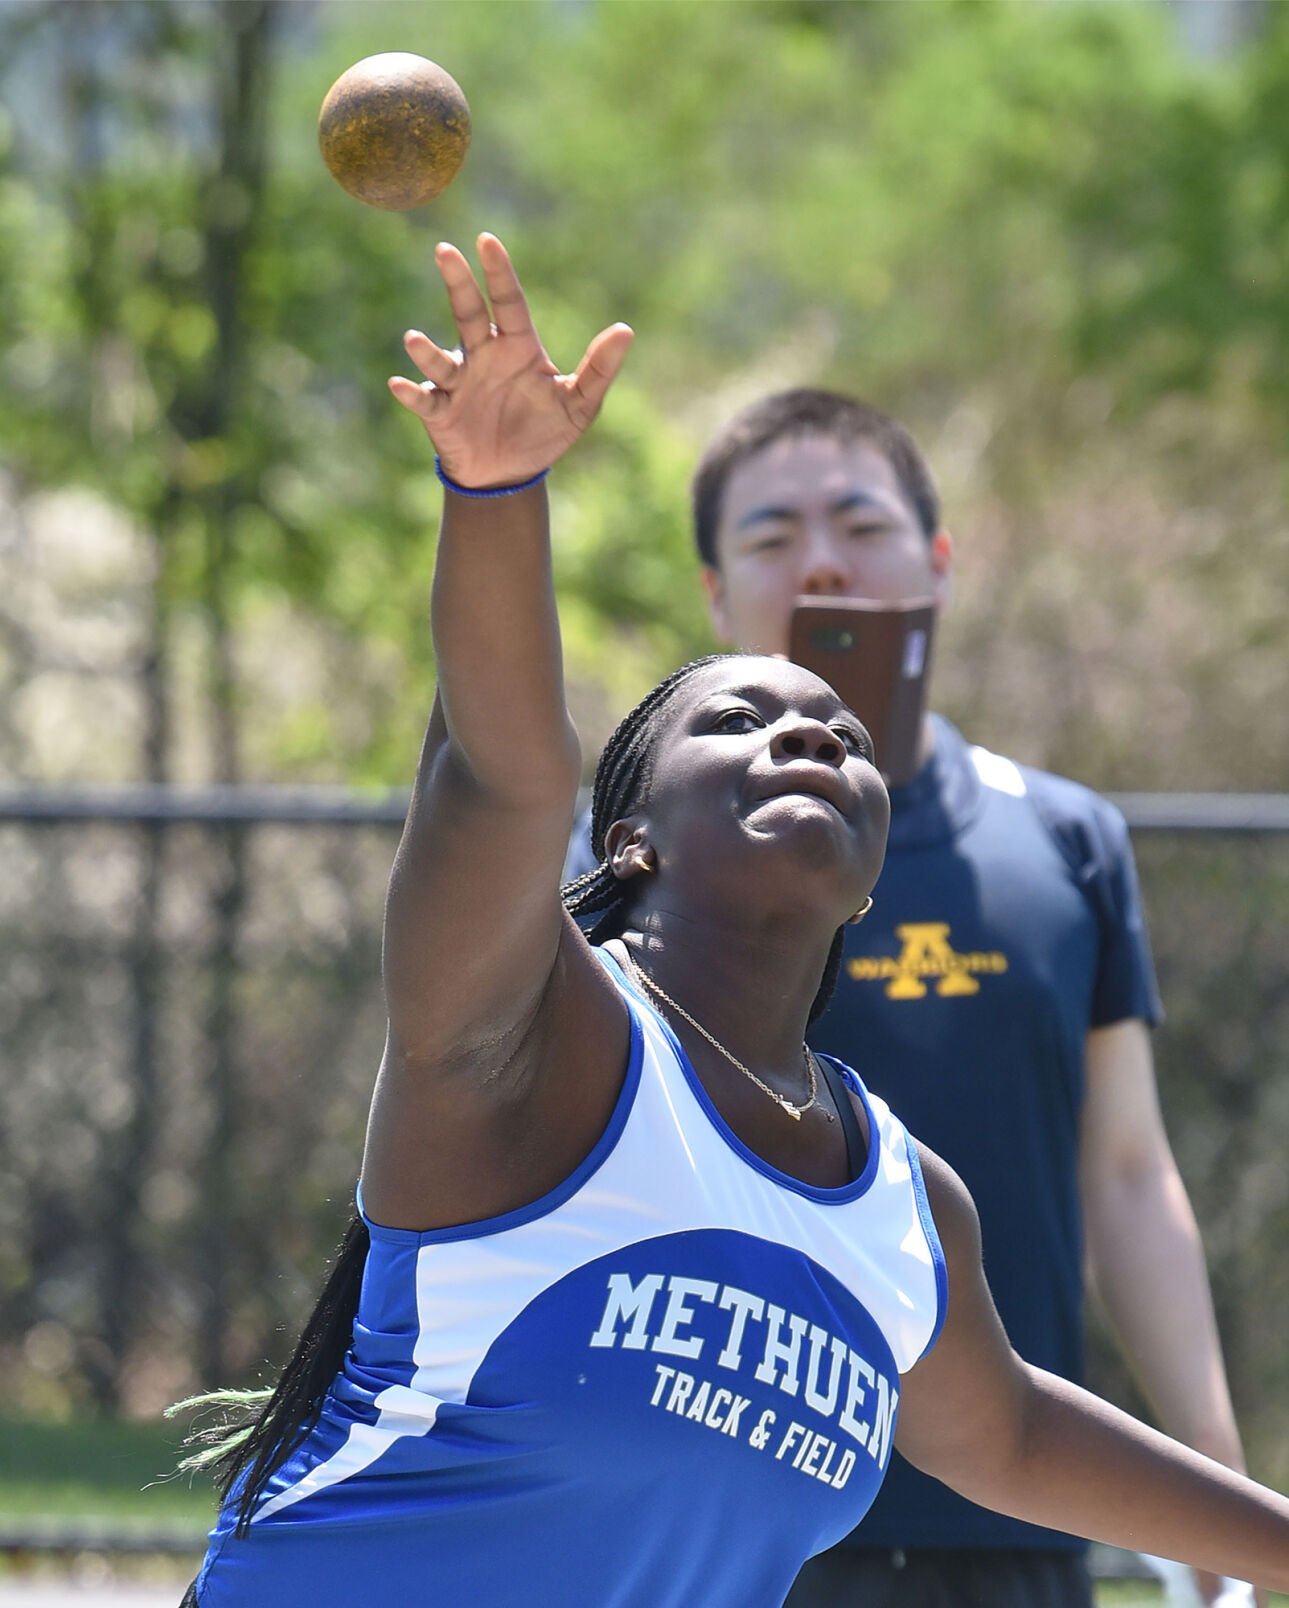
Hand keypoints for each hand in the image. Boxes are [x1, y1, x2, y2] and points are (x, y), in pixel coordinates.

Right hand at [389, 232, 632, 488]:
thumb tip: (626, 330)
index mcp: (517, 347)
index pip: (508, 303)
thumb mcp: (580, 404)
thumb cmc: (544, 432)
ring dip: (427, 351)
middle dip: (458, 284)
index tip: (488, 241)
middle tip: (445, 251)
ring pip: (441, 358)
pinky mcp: (440, 412)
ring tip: (415, 340)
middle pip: (468, 314)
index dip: (499, 273)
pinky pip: (424, 399)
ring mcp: (459, 383)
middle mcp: (483, 356)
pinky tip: (400, 385)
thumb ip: (599, 369)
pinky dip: (412, 393)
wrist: (511, 475)